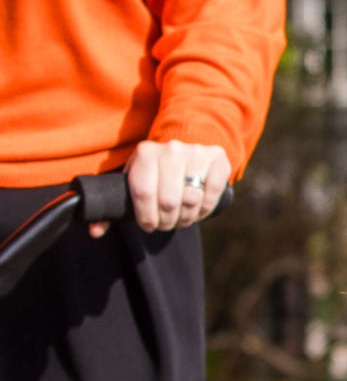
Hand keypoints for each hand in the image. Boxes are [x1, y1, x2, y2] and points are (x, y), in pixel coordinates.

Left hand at [88, 140, 231, 236]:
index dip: (146, 217)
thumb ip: (111, 206)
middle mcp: (171, 149)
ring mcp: (196, 152)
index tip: (148, 226)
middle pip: (169, 200)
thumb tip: (95, 231)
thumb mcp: (130, 182)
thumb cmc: (152, 173)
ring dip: (185, 218)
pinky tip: (197, 212)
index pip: (144, 192)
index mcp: (145, 152)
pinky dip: (205, 209)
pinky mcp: (217, 159)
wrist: (183, 149)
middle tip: (165, 225)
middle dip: (166, 221)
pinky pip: (212, 193)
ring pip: (192, 199)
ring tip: (180, 220)